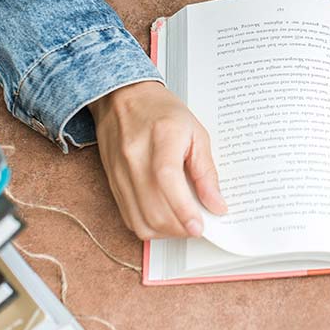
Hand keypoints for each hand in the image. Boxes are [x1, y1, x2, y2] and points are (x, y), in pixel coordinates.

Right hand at [88, 81, 226, 238]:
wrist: (123, 98)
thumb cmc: (161, 111)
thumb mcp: (196, 132)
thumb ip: (206, 171)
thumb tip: (216, 204)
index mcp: (161, 138)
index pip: (167, 179)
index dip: (184, 209)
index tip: (200, 226)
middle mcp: (134, 158)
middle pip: (153, 208)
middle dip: (180, 228)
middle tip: (198, 225)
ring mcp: (120, 174)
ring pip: (140, 220)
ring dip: (165, 232)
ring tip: (182, 223)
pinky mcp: (113, 185)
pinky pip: (129, 218)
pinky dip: (149, 226)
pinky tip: (164, 217)